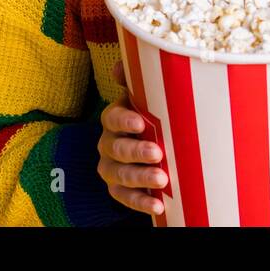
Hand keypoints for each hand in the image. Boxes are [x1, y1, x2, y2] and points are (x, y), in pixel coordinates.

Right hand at [97, 58, 166, 217]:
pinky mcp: (118, 190)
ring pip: (120, 175)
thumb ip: (136, 82)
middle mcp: (107, 144)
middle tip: (158, 153)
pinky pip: (124, 199)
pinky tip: (158, 205)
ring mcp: (111, 168)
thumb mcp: (145, 98)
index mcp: (113, 119)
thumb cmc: (150, 117)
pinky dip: (141, 203)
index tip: (141, 122)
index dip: (124, 120)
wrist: (149, 147)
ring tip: (162, 179)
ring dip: (140, 178)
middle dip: (136, 152)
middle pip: (116, 149)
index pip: (112, 118)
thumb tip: (121, 65)